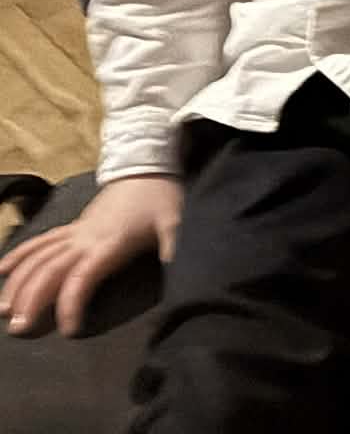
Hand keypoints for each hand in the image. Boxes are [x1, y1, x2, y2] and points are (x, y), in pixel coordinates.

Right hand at [0, 174, 181, 336]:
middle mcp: (85, 239)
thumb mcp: (175, 222)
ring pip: (39, 258)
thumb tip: (183, 272)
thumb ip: (175, 248)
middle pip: (51, 271)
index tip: (70, 331)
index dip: (72, 304)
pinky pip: (40, 241)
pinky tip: (1, 270)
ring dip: (19, 282)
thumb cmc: (161, 197)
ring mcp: (75, 232)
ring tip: (3, 310)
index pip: (83, 278)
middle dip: (32, 300)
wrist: (147, 165)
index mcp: (110, 244)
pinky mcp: (72, 226)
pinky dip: (19, 255)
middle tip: (19, 328)